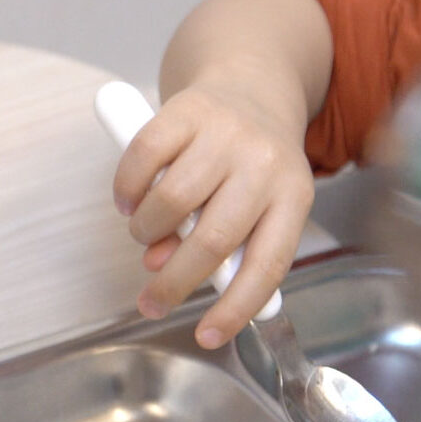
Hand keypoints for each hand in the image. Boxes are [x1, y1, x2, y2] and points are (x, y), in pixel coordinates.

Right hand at [111, 75, 315, 347]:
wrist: (251, 83)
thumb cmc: (249, 163)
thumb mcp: (258, 203)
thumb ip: (221, 242)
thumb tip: (162, 267)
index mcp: (294, 196)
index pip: (267, 263)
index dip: (236, 306)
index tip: (208, 338)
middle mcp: (265, 164)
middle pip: (213, 239)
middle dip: (173, 282)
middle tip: (151, 302)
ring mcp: (226, 134)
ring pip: (172, 201)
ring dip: (147, 232)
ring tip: (144, 234)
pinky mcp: (187, 110)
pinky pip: (143, 159)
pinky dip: (127, 190)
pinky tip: (129, 201)